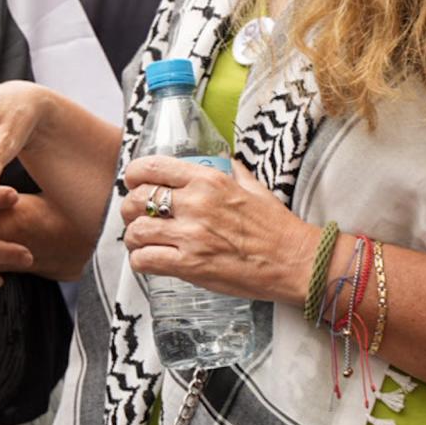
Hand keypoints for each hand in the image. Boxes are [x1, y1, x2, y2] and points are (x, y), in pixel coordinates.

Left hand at [119, 155, 314, 305]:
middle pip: (136, 199)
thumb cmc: (277, 227)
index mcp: (208, 180)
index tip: (133, 184)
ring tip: (141, 242)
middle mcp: (196, 203)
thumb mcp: (253, 187)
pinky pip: (145, 260)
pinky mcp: (191, 265)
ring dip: (133, 238)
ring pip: (135, 231)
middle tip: (136, 217)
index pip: (151, 167)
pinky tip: (149, 261)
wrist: (296, 261)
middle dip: (129, 209)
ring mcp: (192, 235)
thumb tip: (224, 159)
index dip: (133, 176)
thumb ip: (233, 170)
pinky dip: (140, 261)